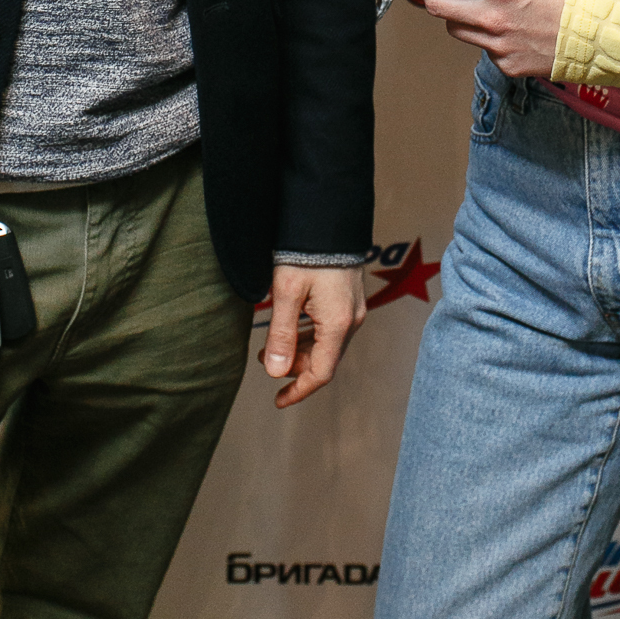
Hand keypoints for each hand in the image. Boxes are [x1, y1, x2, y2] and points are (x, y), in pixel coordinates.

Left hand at [259, 264, 365, 408]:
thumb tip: (276, 373)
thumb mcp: (286, 293)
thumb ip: (282, 334)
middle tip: (265, 358)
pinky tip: (291, 326)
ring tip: (272, 344)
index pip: (321, 372)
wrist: (328, 218)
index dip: (299, 390)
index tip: (278, 400)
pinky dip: (310, 335)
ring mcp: (354, 308)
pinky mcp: (350, 298)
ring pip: (327, 343)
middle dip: (294, 366)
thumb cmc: (306, 253)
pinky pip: (331, 328)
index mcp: (338, 324)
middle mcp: (352, 320)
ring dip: (300, 349)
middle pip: (324, 359)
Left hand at [406, 0, 579, 76]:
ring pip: (457, 30)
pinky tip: (500, 25)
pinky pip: (484, 49)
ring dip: (454, 13)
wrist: (606, 36)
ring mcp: (499, 46)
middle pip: (437, 6)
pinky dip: (486, 34)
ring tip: (462, 0)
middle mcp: (494, 18)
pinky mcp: (509, 65)